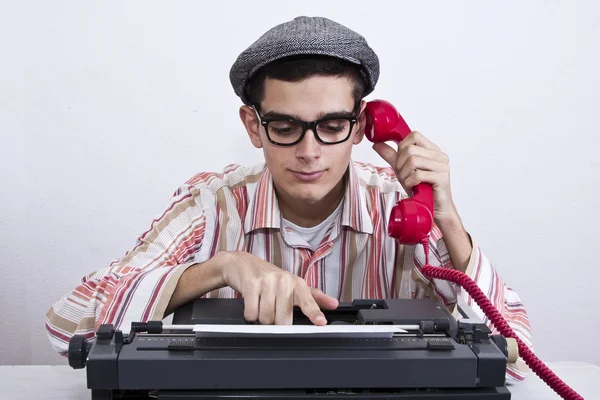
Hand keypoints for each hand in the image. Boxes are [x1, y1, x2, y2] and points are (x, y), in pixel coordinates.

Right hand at [221, 251, 338, 324]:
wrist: (243, 264)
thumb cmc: (270, 278)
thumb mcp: (293, 285)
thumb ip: (313, 296)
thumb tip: (334, 304)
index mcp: (297, 283)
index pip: (307, 300)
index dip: (314, 312)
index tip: (320, 322)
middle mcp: (284, 281)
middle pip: (283, 319)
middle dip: (275, 322)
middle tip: (272, 310)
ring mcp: (267, 282)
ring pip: (266, 318)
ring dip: (261, 318)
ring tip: (261, 304)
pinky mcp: (251, 284)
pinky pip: (252, 313)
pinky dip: (250, 315)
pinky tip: (252, 304)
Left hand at [372, 131, 456, 222]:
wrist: (433, 208)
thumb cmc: (420, 188)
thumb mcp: (403, 169)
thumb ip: (392, 156)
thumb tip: (377, 144)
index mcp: (432, 150)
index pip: (414, 135)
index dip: (402, 146)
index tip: (401, 160)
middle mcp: (439, 155)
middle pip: (410, 149)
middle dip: (400, 164)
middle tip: (403, 175)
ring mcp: (442, 166)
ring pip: (413, 161)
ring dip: (404, 174)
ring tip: (408, 182)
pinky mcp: (442, 177)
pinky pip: (418, 175)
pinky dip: (409, 182)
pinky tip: (413, 187)